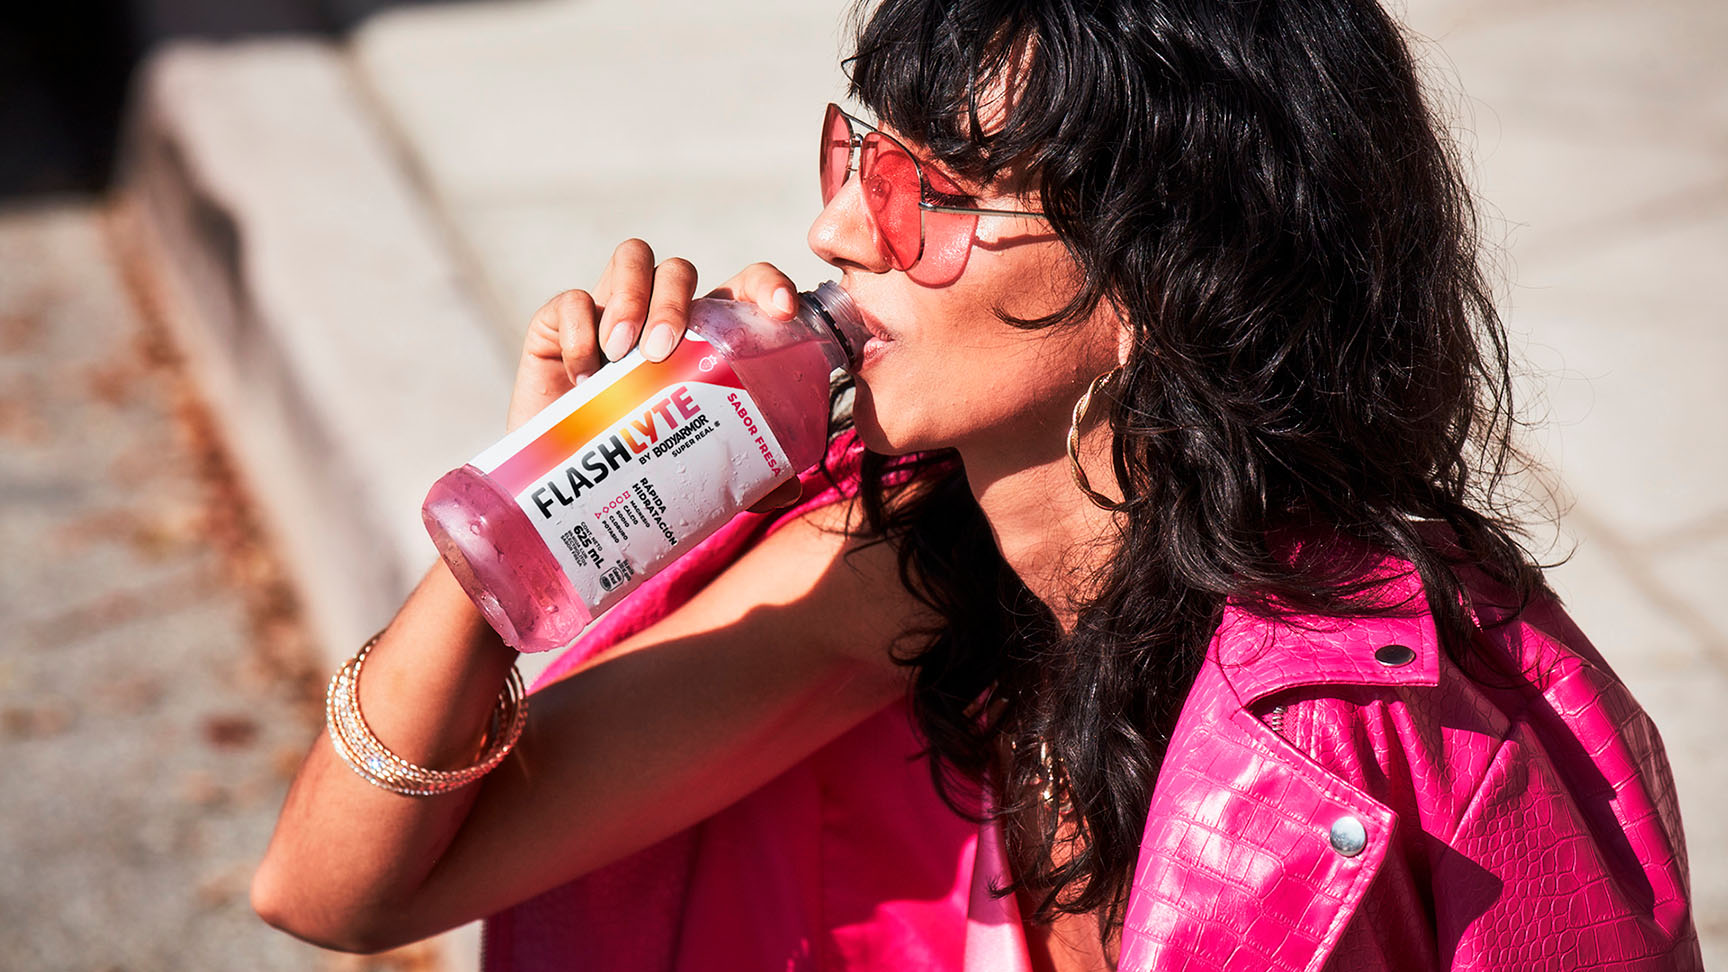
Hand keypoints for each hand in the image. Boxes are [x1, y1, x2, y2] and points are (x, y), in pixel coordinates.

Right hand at [510, 240, 805, 509]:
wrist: (569, 490)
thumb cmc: (643, 464)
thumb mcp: (699, 467)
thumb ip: (746, 475)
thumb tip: (789, 489)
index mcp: (707, 334)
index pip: (743, 286)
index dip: (765, 285)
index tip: (780, 311)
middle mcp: (661, 313)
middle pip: (678, 269)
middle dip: (673, 300)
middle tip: (662, 352)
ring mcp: (610, 313)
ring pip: (631, 261)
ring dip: (630, 299)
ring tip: (623, 353)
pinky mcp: (558, 326)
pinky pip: (570, 302)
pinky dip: (579, 332)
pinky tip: (584, 379)